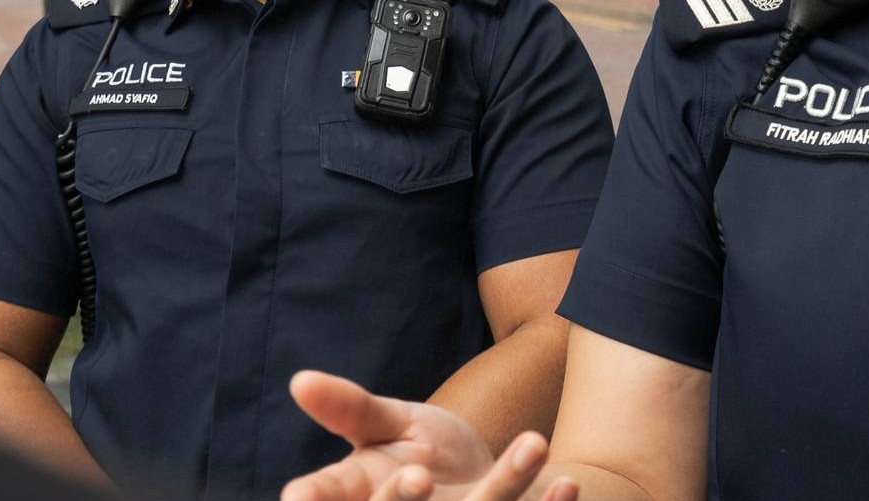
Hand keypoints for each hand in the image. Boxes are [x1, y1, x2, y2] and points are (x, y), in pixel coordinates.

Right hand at [280, 371, 577, 500]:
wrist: (483, 477)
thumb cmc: (423, 451)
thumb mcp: (391, 426)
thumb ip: (351, 409)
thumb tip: (300, 381)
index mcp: (361, 495)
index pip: (323, 498)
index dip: (316, 500)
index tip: (303, 497)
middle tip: (419, 477)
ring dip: (504, 485)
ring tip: (535, 441)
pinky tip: (569, 481)